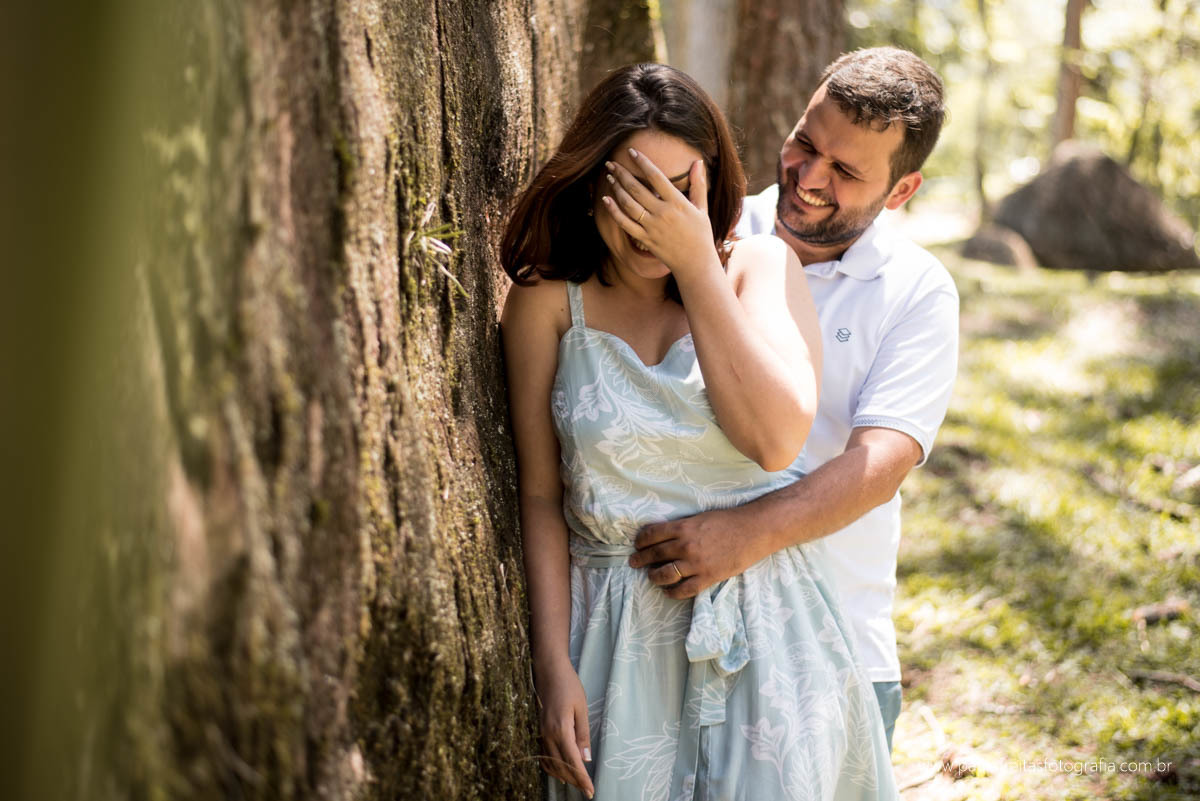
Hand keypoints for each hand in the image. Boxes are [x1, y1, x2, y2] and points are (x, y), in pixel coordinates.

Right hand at [534, 661, 594, 797]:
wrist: (548, 670)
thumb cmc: (569, 685)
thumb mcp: (581, 707)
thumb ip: (583, 734)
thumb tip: (585, 758)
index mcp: (561, 729)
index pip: (572, 762)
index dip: (582, 779)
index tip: (590, 791)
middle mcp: (548, 734)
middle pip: (560, 766)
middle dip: (574, 781)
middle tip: (587, 790)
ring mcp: (541, 733)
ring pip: (550, 763)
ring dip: (563, 776)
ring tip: (576, 783)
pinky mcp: (539, 730)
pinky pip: (544, 755)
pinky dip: (552, 767)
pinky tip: (559, 770)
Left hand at [601, 151, 718, 279]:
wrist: (695, 264)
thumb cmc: (701, 235)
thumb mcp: (702, 208)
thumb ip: (698, 184)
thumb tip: (698, 162)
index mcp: (677, 203)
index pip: (656, 177)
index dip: (642, 162)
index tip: (632, 151)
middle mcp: (663, 213)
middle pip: (637, 189)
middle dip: (623, 173)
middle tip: (612, 163)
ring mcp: (652, 227)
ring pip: (629, 205)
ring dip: (617, 189)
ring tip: (609, 177)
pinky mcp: (645, 239)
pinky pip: (625, 224)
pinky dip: (614, 211)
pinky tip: (606, 200)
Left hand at [628, 507, 759, 598]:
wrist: (753, 531)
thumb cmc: (728, 521)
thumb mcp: (700, 518)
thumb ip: (682, 528)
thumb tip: (664, 536)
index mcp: (682, 528)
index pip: (651, 535)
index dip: (640, 541)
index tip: (637, 545)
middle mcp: (685, 546)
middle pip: (654, 554)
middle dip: (640, 559)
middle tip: (634, 562)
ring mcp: (696, 563)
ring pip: (664, 574)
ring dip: (654, 577)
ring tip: (651, 577)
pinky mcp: (707, 577)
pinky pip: (683, 590)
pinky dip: (672, 592)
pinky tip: (668, 591)